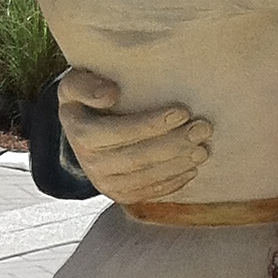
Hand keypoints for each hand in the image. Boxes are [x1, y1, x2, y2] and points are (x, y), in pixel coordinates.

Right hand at [58, 69, 212, 203]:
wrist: (80, 129)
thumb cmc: (84, 99)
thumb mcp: (75, 83)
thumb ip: (85, 86)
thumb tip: (110, 94)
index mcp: (80, 133)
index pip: (118, 131)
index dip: (151, 124)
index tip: (182, 112)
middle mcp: (90, 163)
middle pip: (136, 157)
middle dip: (173, 144)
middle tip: (203, 129)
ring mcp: (104, 182)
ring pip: (145, 177)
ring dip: (177, 164)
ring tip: (203, 149)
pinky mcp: (118, 194)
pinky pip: (147, 193)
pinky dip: (172, 183)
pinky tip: (191, 169)